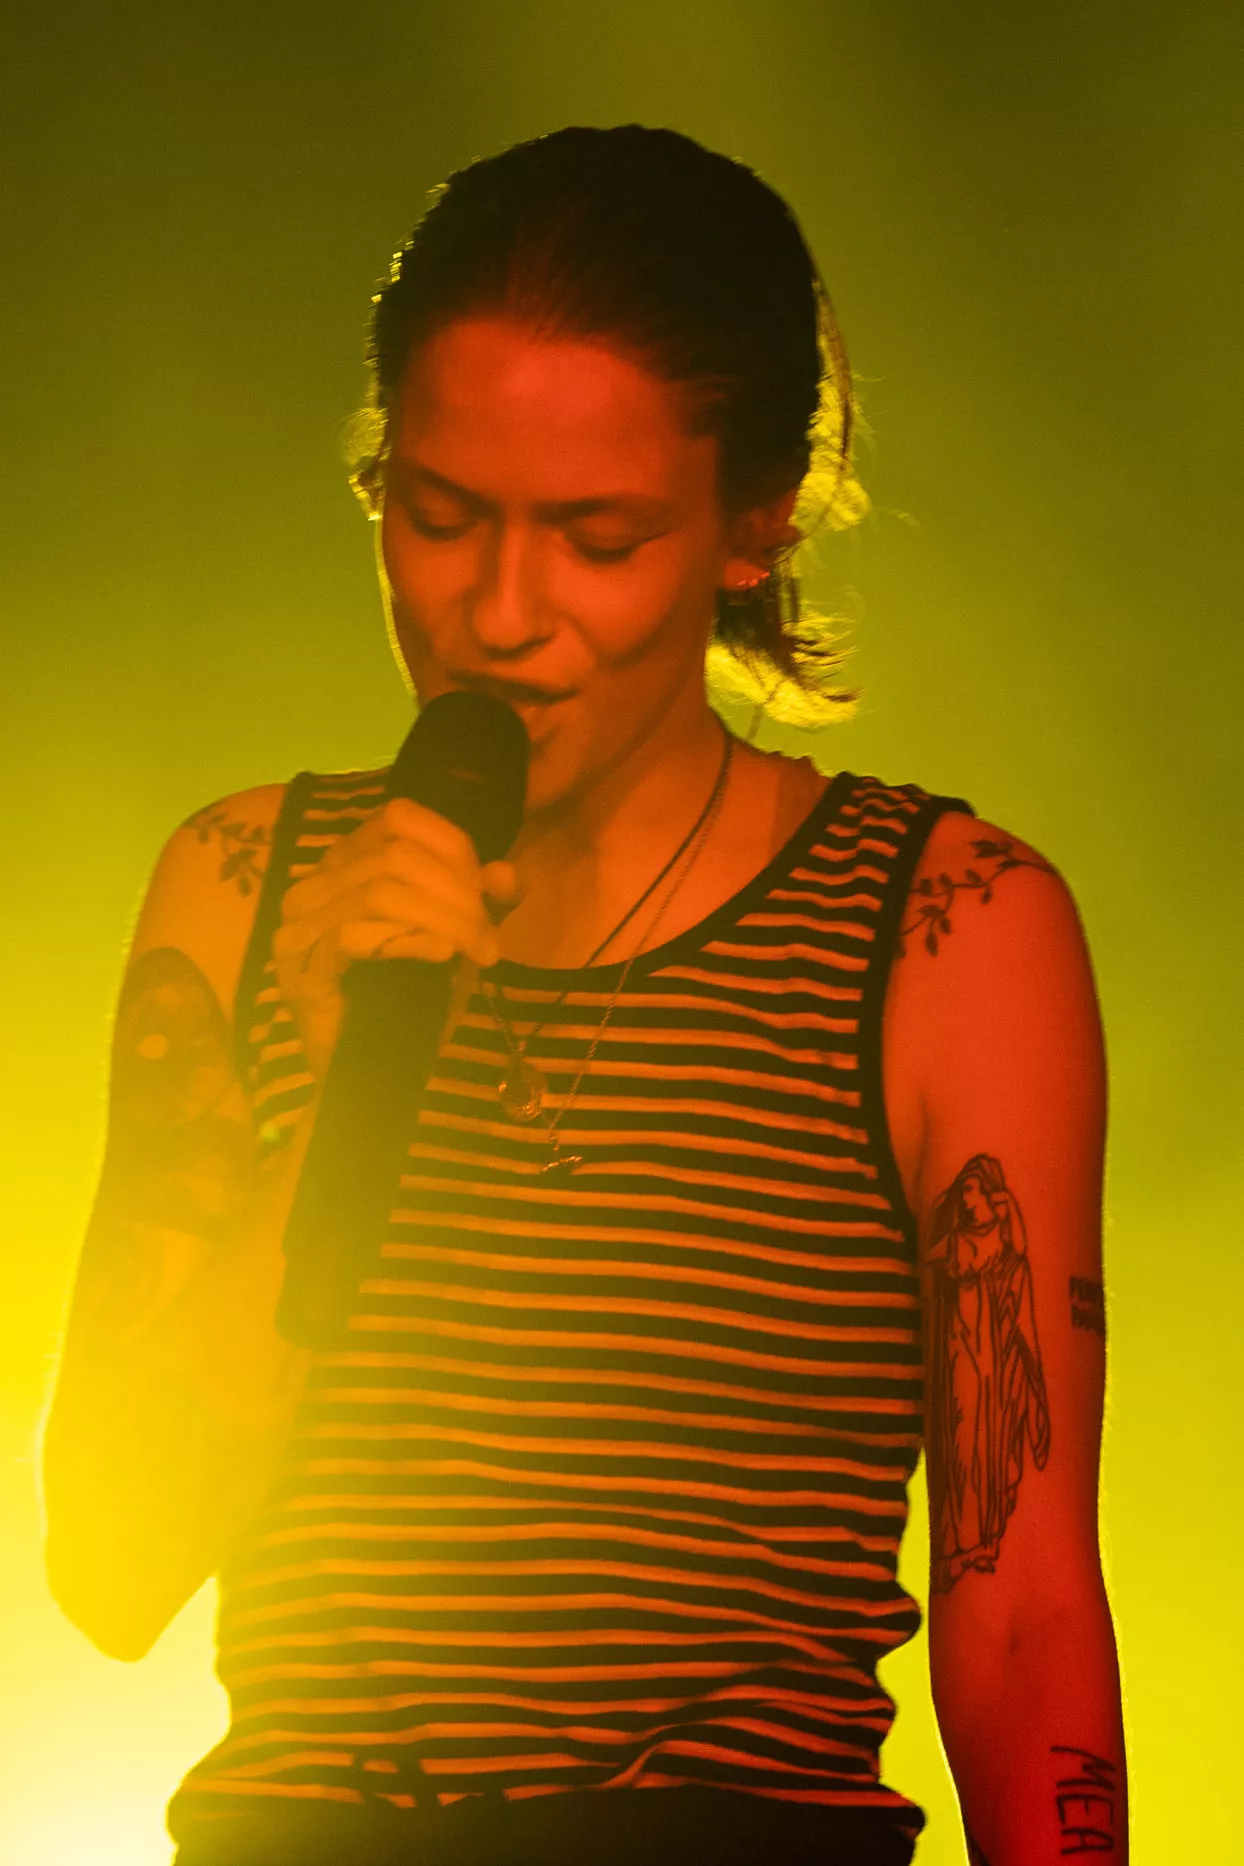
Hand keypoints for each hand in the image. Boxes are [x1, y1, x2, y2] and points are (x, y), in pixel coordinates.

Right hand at [272, 796, 519, 1078]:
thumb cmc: (411, 996)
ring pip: (377, 892)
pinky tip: (441, 954)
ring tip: (477, 949)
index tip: (490, 894)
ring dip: (443, 919)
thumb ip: (483, 901)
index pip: (397, 818)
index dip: (452, 847)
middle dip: (456, 893)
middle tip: (489, 937)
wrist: (373, 1067)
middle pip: (394, 856)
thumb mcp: (458, 937)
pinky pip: (354, 937)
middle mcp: (313, 884)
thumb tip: (508, 873)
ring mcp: (298, 928)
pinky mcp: (300, 971)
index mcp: (345, 861)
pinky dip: (407, 940)